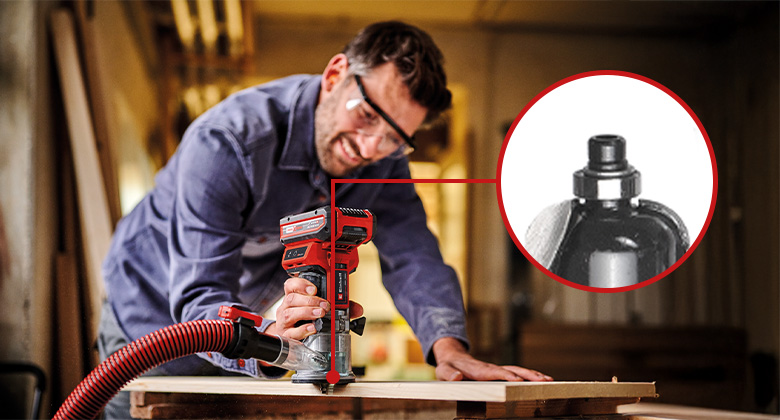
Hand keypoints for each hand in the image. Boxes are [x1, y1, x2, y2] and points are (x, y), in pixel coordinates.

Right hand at [264, 276, 363, 340]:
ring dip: (307, 313)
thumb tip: (358, 310)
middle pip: (292, 299)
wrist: (291, 334)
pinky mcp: (286, 335)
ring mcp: (284, 321)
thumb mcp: (322, 308)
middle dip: (310, 301)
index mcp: (294, 296)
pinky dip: (303, 330)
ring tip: (320, 314)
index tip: (314, 289)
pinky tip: (312, 328)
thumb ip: (340, 307)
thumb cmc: (307, 319)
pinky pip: (291, 332)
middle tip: (325, 305)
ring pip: (289, 314)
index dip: (301, 284)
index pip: (291, 285)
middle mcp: (287, 307)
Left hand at [432, 337, 552, 381]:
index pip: (495, 372)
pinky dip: (530, 376)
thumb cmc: (448, 367)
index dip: (506, 375)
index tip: (518, 379)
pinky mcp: (499, 373)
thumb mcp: (444, 370)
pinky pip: (517, 373)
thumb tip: (456, 377)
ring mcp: (496, 370)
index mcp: (478, 369)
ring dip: (533, 375)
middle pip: (513, 369)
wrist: (453, 358)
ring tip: (549, 380)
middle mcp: (491, 368)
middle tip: (544, 380)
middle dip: (528, 374)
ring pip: (518, 370)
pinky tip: (541, 380)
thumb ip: (449, 374)